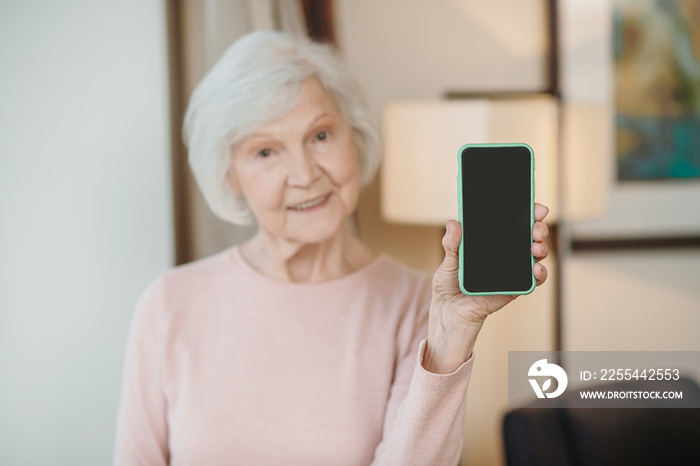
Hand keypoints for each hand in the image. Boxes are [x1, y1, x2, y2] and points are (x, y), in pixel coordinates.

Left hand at [422, 203, 550, 373]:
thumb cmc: (449, 283)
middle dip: (538, 229)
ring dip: (541, 249)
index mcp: (491, 241)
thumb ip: (452, 243)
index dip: (528, 213)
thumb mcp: (449, 260)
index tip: (537, 208)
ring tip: (536, 247)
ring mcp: (512, 269)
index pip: (513, 222)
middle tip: (535, 230)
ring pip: (535, 255)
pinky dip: (539, 274)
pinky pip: (532, 279)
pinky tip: (537, 269)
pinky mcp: (514, 287)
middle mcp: (505, 253)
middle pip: (529, 236)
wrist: (449, 311)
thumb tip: (453, 223)